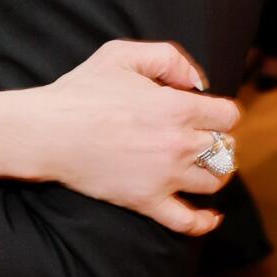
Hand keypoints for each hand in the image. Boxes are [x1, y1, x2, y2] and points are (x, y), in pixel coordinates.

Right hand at [11, 40, 240, 236]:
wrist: (48, 132)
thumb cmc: (81, 92)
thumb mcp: (121, 54)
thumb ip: (168, 57)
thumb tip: (198, 82)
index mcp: (177, 107)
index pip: (228, 116)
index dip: (221, 112)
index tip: (208, 113)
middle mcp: (179, 144)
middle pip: (226, 148)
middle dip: (219, 141)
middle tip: (202, 137)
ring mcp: (165, 177)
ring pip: (215, 181)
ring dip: (215, 172)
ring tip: (202, 166)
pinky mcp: (147, 201)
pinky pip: (187, 221)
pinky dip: (205, 222)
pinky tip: (211, 217)